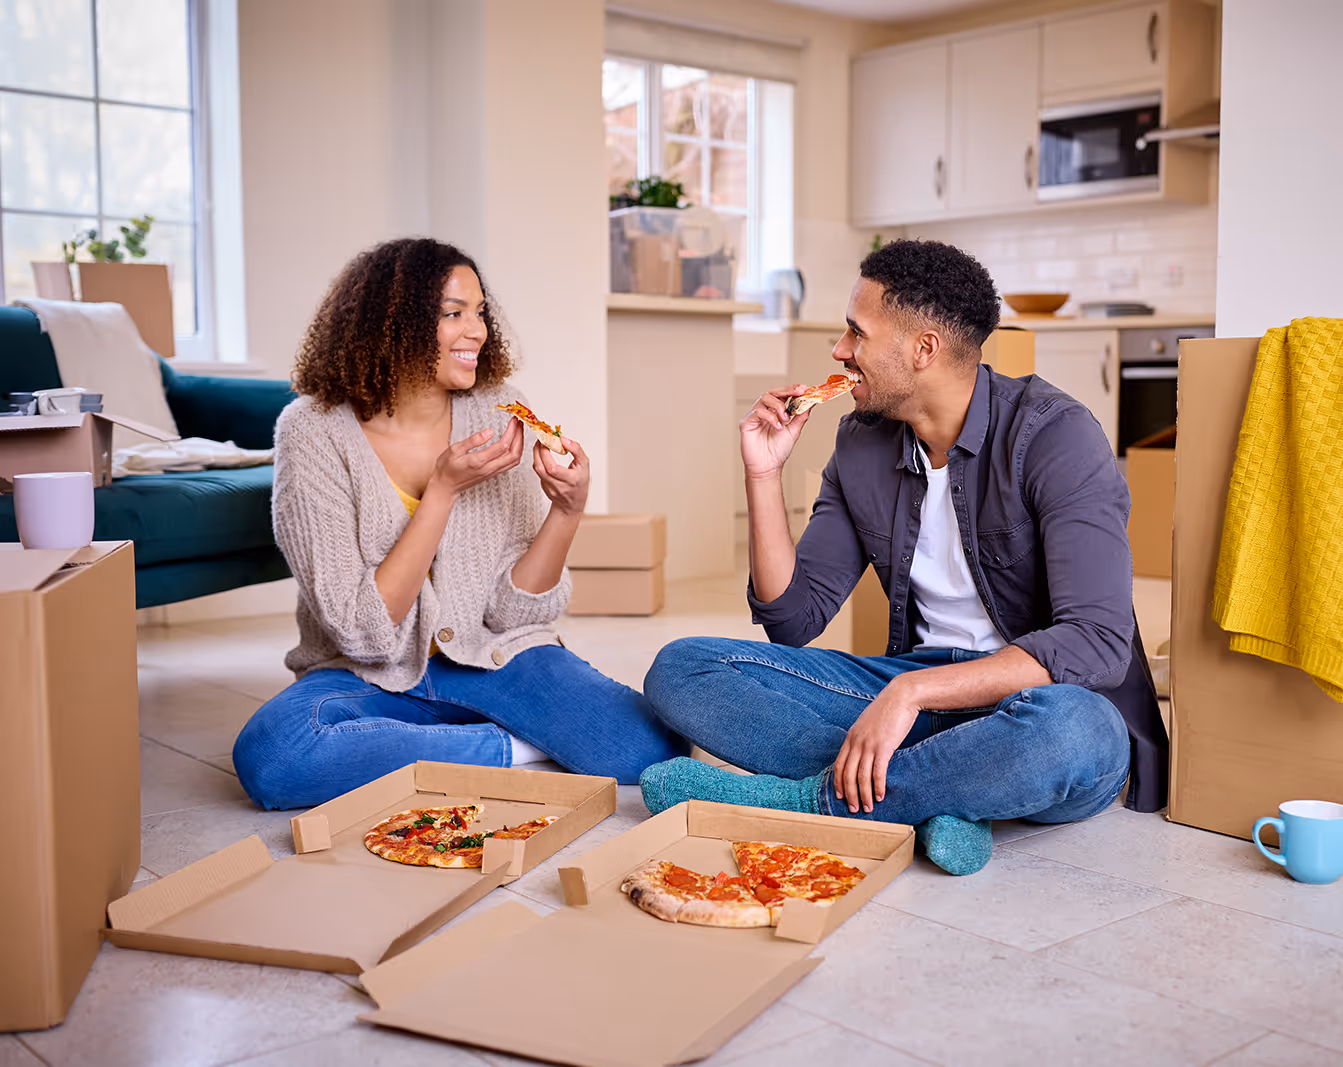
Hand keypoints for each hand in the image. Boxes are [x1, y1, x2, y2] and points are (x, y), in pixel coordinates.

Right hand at [428, 418, 523, 498]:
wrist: (445, 487)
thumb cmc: (447, 468)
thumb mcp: (454, 450)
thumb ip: (473, 440)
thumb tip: (489, 431)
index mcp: (479, 461)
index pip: (503, 446)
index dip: (511, 432)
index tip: (513, 420)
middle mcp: (489, 468)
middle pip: (513, 453)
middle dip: (519, 436)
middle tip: (520, 423)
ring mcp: (492, 472)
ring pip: (514, 460)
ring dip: (520, 444)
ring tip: (519, 430)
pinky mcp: (493, 474)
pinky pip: (510, 464)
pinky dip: (516, 451)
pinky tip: (515, 443)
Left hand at [534, 436, 588, 516]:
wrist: (572, 504)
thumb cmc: (580, 483)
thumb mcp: (584, 465)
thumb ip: (576, 450)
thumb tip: (563, 439)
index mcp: (571, 480)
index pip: (553, 468)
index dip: (546, 453)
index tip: (547, 440)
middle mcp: (558, 485)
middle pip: (542, 468)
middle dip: (539, 450)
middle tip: (541, 439)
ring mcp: (549, 487)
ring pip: (537, 469)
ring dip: (536, 454)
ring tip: (540, 444)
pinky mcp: (543, 486)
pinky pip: (538, 472)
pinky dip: (538, 460)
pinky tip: (541, 454)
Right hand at [740, 387, 810, 479]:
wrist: (768, 467)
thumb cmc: (777, 452)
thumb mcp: (794, 431)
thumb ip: (801, 416)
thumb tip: (811, 403)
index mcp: (774, 412)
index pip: (782, 395)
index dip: (793, 389)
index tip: (804, 389)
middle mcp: (764, 411)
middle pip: (773, 392)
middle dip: (787, 391)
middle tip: (799, 392)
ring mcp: (754, 416)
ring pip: (764, 398)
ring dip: (778, 405)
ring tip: (786, 418)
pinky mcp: (746, 422)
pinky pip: (757, 412)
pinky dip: (769, 416)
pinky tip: (777, 426)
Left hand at [835, 677, 921, 813]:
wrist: (901, 697)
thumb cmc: (887, 711)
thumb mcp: (868, 725)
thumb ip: (862, 738)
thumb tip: (863, 753)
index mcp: (851, 737)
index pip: (839, 764)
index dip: (839, 782)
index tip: (840, 796)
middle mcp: (856, 742)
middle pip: (848, 774)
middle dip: (849, 794)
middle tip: (853, 809)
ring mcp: (869, 744)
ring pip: (861, 776)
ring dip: (863, 795)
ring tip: (868, 807)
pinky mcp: (884, 746)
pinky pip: (877, 772)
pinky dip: (877, 786)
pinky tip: (880, 796)